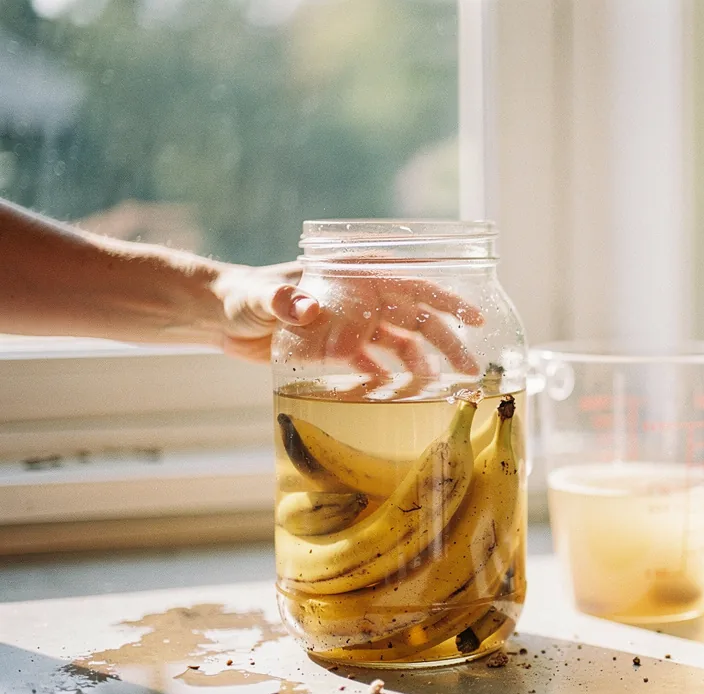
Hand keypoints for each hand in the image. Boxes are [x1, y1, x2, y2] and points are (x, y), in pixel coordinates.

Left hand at [214, 265, 485, 395]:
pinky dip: (387, 378)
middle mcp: (359, 296)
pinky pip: (373, 363)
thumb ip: (280, 300)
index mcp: (352, 274)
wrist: (217, 315)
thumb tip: (303, 306)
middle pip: (414, 317)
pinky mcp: (338, 347)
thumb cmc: (237, 295)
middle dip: (445, 340)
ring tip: (441, 389)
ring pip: (400, 342)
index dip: (445, 299)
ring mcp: (351, 323)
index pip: (409, 282)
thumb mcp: (258, 297)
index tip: (474, 317)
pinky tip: (399, 396)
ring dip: (422, 364)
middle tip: (468, 368)